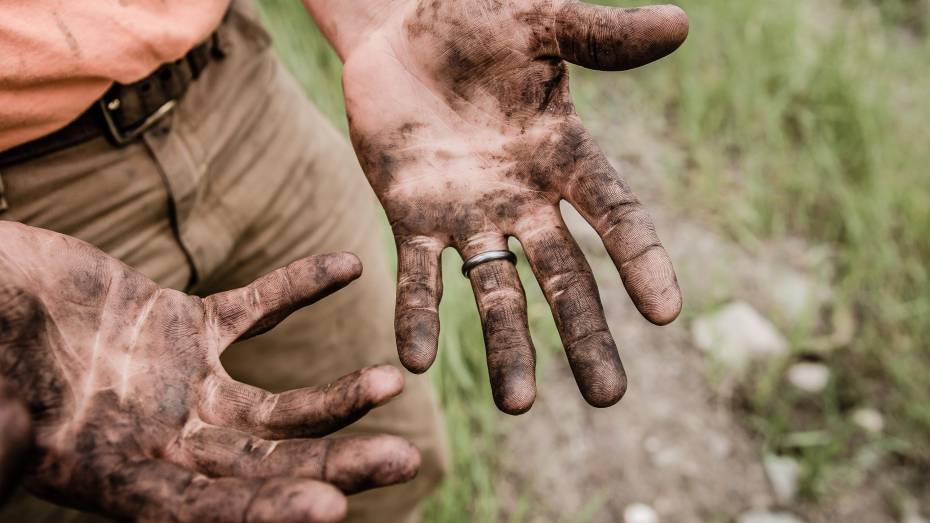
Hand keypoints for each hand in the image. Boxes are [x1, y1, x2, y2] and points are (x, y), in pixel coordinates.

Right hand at [0, 222, 418, 522]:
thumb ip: (4, 436)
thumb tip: (11, 456)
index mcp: (114, 475)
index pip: (200, 510)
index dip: (262, 513)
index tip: (328, 510)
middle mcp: (162, 440)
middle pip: (264, 466)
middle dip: (333, 466)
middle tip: (404, 462)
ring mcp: (182, 384)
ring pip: (276, 404)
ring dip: (336, 396)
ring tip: (391, 381)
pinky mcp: (187, 326)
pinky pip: (256, 308)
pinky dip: (298, 287)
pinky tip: (347, 265)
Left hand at [341, 0, 686, 412]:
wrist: (398, 30)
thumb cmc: (474, 19)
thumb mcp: (539, 22)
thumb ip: (600, 36)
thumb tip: (679, 24)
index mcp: (563, 154)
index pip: (614, 214)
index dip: (641, 259)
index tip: (667, 312)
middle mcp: (523, 198)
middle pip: (563, 276)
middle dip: (584, 334)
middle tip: (608, 398)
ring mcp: (468, 214)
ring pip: (494, 290)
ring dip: (506, 346)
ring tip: (516, 405)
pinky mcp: (410, 216)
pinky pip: (416, 275)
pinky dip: (418, 315)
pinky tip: (415, 361)